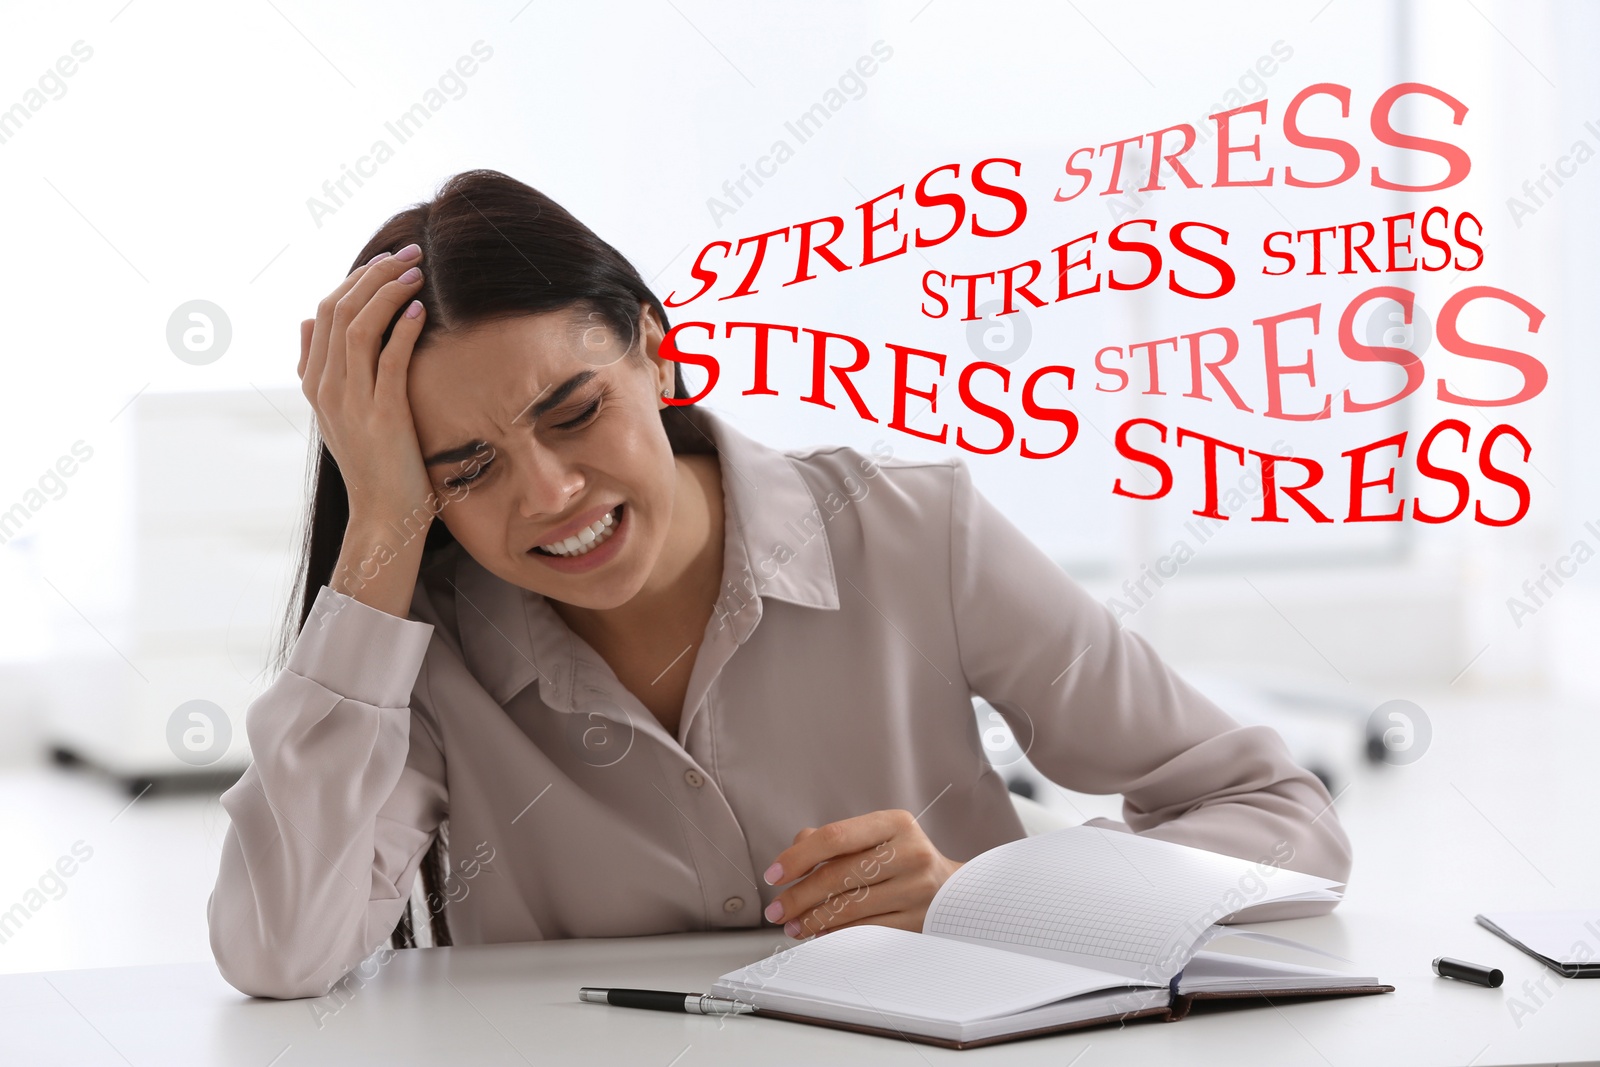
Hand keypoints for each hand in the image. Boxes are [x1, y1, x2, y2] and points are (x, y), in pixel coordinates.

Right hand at [299, 245, 434, 523]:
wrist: (382, 517)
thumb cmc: (373, 464)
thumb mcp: (338, 413)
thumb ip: (319, 366)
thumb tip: (304, 319)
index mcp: (314, 384)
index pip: (324, 312)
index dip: (355, 279)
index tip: (388, 261)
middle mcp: (326, 389)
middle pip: (339, 310)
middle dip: (375, 274)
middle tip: (410, 253)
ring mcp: (351, 403)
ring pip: (359, 328)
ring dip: (389, 293)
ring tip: (418, 272)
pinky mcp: (382, 417)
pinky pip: (389, 361)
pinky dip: (403, 330)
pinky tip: (420, 311)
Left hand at [760, 809, 964, 938]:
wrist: (954, 891)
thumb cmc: (904, 861)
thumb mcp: (877, 838)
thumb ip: (834, 841)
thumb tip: (794, 854)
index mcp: (895, 823)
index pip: (835, 836)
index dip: (798, 856)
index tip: (774, 874)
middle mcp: (910, 852)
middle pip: (838, 874)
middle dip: (798, 895)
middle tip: (776, 909)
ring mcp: (916, 889)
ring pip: (849, 906)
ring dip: (812, 919)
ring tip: (792, 925)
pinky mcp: (917, 921)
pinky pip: (865, 930)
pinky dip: (835, 933)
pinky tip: (818, 934)